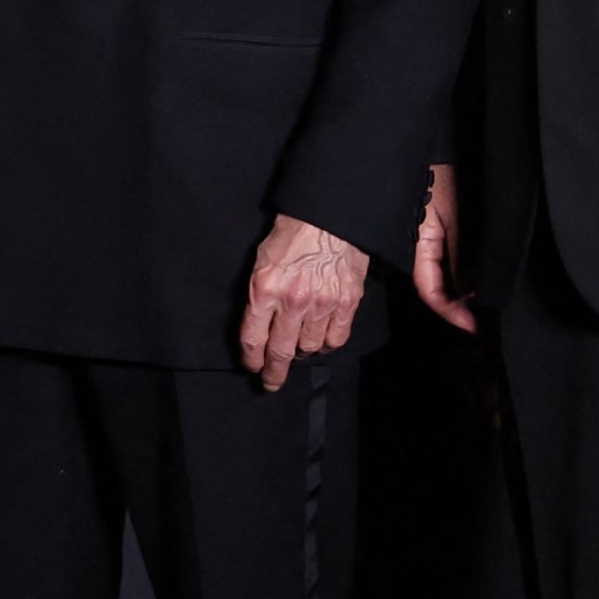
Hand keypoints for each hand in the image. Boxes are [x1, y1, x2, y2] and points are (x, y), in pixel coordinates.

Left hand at [238, 213, 370, 391]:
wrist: (332, 215)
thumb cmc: (294, 232)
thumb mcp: (262, 258)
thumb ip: (259, 292)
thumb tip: (258, 322)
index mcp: (265, 289)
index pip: (253, 338)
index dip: (251, 359)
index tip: (252, 366)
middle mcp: (293, 301)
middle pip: (281, 351)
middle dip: (274, 372)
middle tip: (271, 382)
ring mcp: (323, 304)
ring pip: (309, 347)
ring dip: (302, 353)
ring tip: (298, 349)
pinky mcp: (347, 303)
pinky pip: (336, 338)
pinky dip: (327, 344)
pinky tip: (321, 340)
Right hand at [411, 163, 476, 332]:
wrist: (438, 148)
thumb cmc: (440, 176)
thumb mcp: (453, 217)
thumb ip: (459, 256)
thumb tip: (469, 294)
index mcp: (420, 245)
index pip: (430, 290)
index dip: (450, 311)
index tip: (473, 327)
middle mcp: (425, 247)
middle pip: (438, 288)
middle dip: (459, 307)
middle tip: (486, 323)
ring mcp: (434, 241)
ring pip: (447, 277)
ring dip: (465, 294)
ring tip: (489, 307)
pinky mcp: (446, 232)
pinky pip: (453, 262)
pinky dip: (469, 276)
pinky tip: (485, 283)